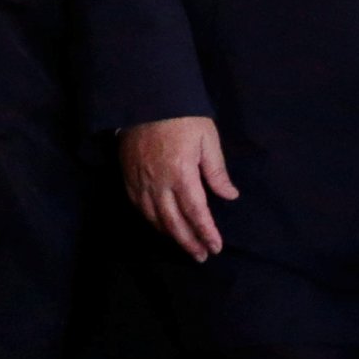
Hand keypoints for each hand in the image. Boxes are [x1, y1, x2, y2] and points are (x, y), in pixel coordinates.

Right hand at [118, 115, 237, 261]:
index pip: (196, 212)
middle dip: (189, 242)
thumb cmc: (182, 117)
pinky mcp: (128, 179)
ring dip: (171, 236)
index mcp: (181, 174)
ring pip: (154, 219)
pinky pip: (139, 209)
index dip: (206, 232)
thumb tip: (229, 195)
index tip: (215, 247)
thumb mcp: (208, 139)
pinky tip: (161, 227)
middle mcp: (158, 184)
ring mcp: (140, 183)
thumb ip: (217, 171)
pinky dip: (152, 223)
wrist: (145, 101)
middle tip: (202, 256)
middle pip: (174, 222)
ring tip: (185, 247)